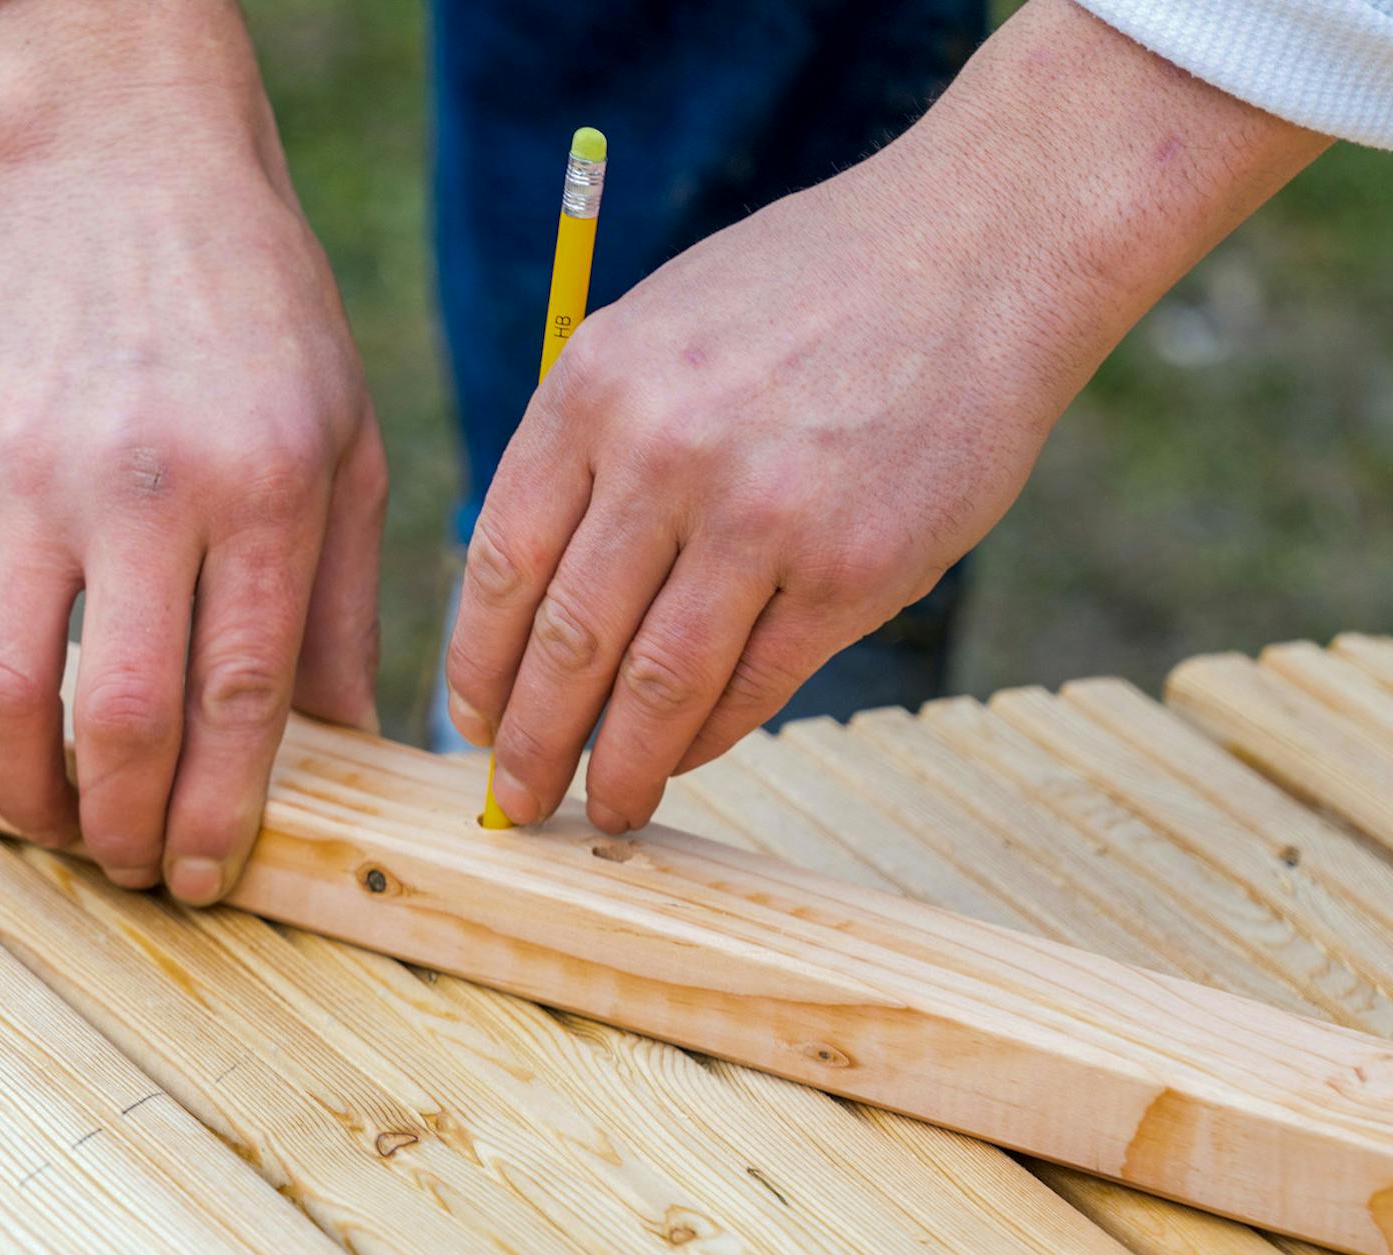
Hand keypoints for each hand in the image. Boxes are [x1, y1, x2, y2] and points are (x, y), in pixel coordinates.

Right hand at [0, 0, 385, 903]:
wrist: (128, 167)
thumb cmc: (266, 323)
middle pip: (118, 716)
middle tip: (136, 870)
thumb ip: (347, 606)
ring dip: (23, 792)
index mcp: (264, 492)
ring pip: (2, 685)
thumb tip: (352, 752)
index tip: (210, 878)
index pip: (240, 701)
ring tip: (58, 831)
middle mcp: (143, 488)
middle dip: (126, 829)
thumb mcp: (348, 448)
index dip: (222, 814)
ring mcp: (27, 471)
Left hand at [444, 0, 1324, 836]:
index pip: (502, 565)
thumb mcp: (658, 330)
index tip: (473, 719)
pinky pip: (752, 688)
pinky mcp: (852, 572)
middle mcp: (666, 454)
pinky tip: (681, 759)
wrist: (983, 248)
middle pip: (566, 643)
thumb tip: (534, 602)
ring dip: (617, 767)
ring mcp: (762, 517)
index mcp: (595, 388)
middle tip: (516, 801)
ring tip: (599, 806)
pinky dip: (705, 739)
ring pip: (655, 687)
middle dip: (530, 743)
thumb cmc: (809, 292)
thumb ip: (590, 449)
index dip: (478, 664)